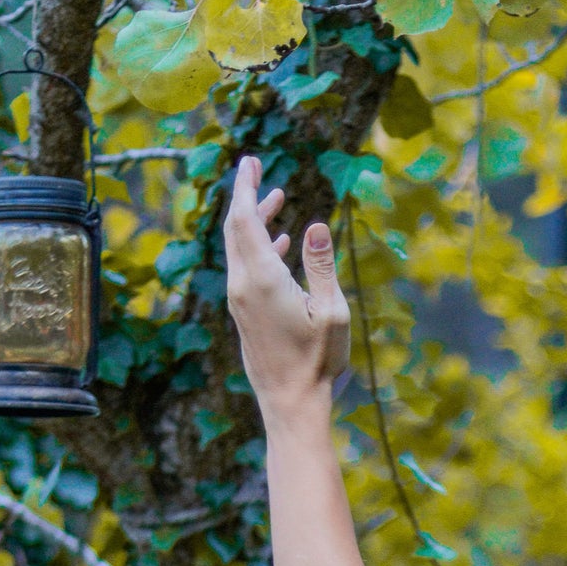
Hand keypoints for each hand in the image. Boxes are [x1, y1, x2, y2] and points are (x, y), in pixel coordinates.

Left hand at [224, 155, 350, 418]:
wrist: (290, 403)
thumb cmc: (316, 362)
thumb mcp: (331, 311)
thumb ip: (321, 265)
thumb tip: (314, 224)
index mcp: (262, 279)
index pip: (244, 219)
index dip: (245, 187)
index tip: (249, 162)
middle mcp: (243, 286)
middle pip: (235, 228)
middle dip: (245, 196)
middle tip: (255, 168)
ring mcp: (240, 301)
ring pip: (240, 248)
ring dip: (256, 221)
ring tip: (277, 200)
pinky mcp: (245, 314)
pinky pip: (245, 268)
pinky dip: (259, 247)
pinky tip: (281, 243)